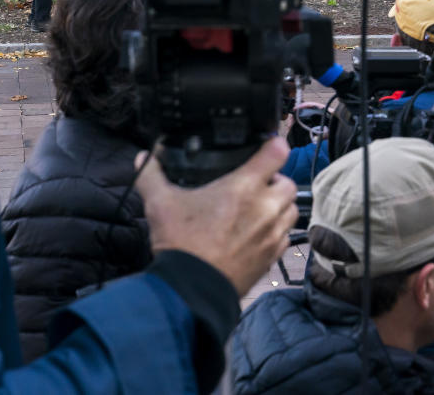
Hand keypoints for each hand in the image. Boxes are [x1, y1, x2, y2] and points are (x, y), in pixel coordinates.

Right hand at [135, 137, 297, 296]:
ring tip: (258, 209)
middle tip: (255, 185)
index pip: (277, 152)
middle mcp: (265, 207)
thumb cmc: (181, 244)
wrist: (192, 289)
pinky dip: (276, 231)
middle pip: (287, 181)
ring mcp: (272, 233)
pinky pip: (285, 236)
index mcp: (244, 187)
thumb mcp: (160, 203)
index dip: (273, 145)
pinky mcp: (272, 255)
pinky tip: (256, 234)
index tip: (267, 146)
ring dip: (279, 205)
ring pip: (290, 209)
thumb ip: (151, 175)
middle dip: (275, 180)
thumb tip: (143, 158)